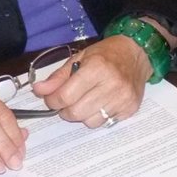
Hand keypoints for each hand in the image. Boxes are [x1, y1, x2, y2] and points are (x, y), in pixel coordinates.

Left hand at [31, 36, 151, 128]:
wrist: (138, 53)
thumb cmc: (107, 54)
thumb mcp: (80, 58)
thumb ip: (59, 76)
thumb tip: (38, 90)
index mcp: (96, 68)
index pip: (65, 96)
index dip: (53, 100)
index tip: (52, 98)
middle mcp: (112, 85)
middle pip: (76, 112)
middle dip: (66, 110)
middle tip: (69, 100)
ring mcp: (123, 99)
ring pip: (90, 122)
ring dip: (83, 115)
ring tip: (87, 101)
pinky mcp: (131, 108)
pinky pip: (106, 123)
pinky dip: (99, 115)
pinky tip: (102, 102)